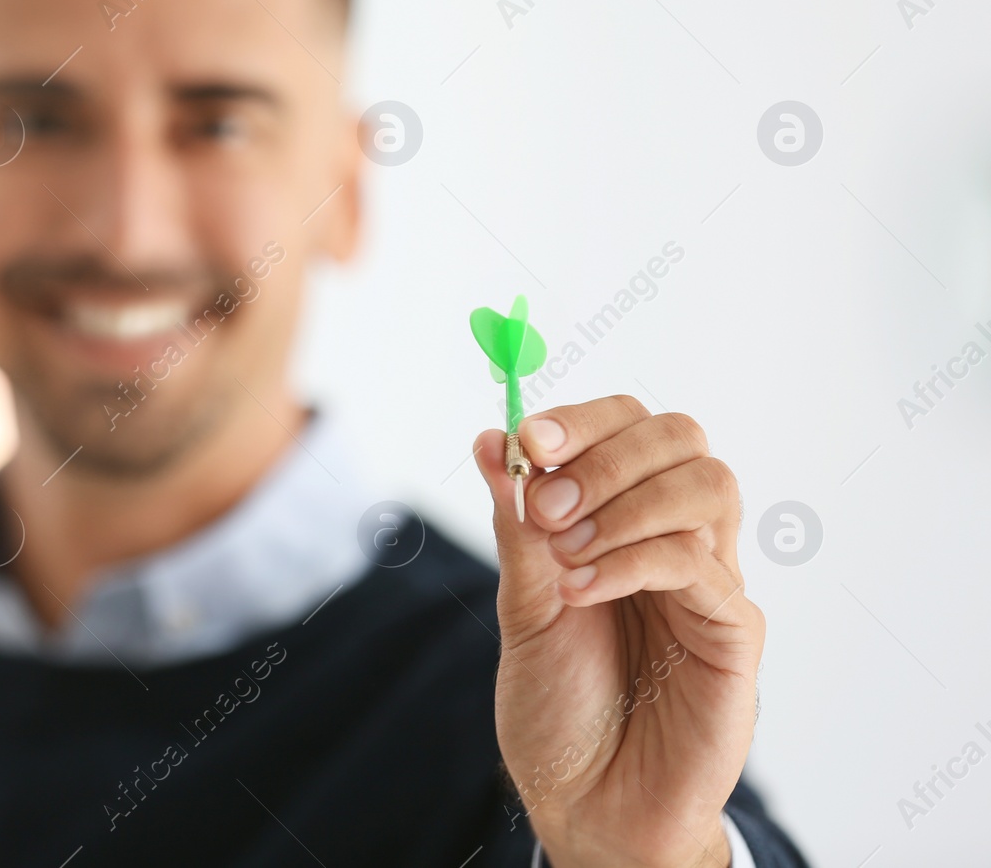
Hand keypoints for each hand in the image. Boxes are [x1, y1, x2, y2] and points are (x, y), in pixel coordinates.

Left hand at [475, 395, 762, 867]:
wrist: (586, 805)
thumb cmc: (561, 708)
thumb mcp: (523, 605)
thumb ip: (517, 526)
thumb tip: (493, 440)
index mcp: (625, 520)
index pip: (630, 426)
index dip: (583, 420)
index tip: (528, 437)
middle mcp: (676, 540)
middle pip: (679, 437)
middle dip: (605, 454)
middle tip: (544, 503)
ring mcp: (710, 584)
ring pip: (707, 485)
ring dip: (624, 503)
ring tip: (565, 551)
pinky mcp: (732, 634)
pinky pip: (700, 566)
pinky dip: (632, 562)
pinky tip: (581, 590)